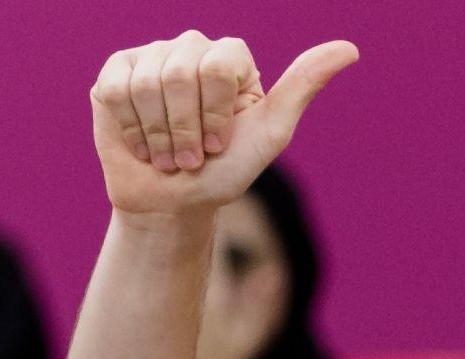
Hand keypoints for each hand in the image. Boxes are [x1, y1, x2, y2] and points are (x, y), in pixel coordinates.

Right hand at [90, 31, 356, 215]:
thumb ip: (304, 87)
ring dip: (158, 135)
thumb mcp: (271, 133)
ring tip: (168, 155)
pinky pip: (115, 89)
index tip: (221, 144)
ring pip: (146, 83)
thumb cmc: (226, 170)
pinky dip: (132, 129)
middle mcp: (190, 48)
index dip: (215, 113)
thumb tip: (350, 49)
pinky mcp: (115, 73)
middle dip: (185, 129)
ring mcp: (150, 57)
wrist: (174, 203)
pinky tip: (142, 144)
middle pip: (179, 73)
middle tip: (192, 155)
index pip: (219, 65)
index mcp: (230, 58)